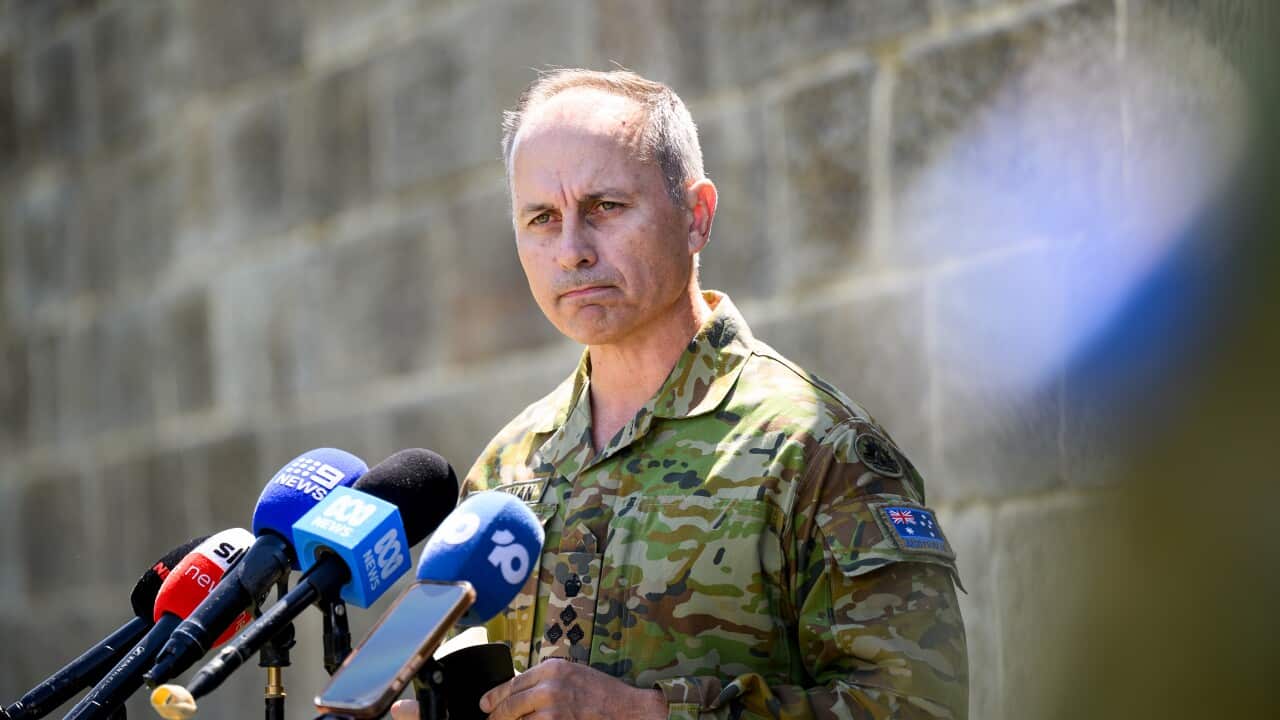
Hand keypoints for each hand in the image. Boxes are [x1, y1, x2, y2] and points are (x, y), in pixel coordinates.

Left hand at [480, 658, 665, 719]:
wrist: (628, 710)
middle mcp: (549, 687)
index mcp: (552, 669)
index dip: (494, 696)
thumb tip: (519, 692)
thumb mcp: (573, 674)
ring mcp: (552, 711)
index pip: (512, 683)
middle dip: (496, 717)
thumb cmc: (604, 693)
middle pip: (510, 706)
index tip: (485, 704)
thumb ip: (546, 680)